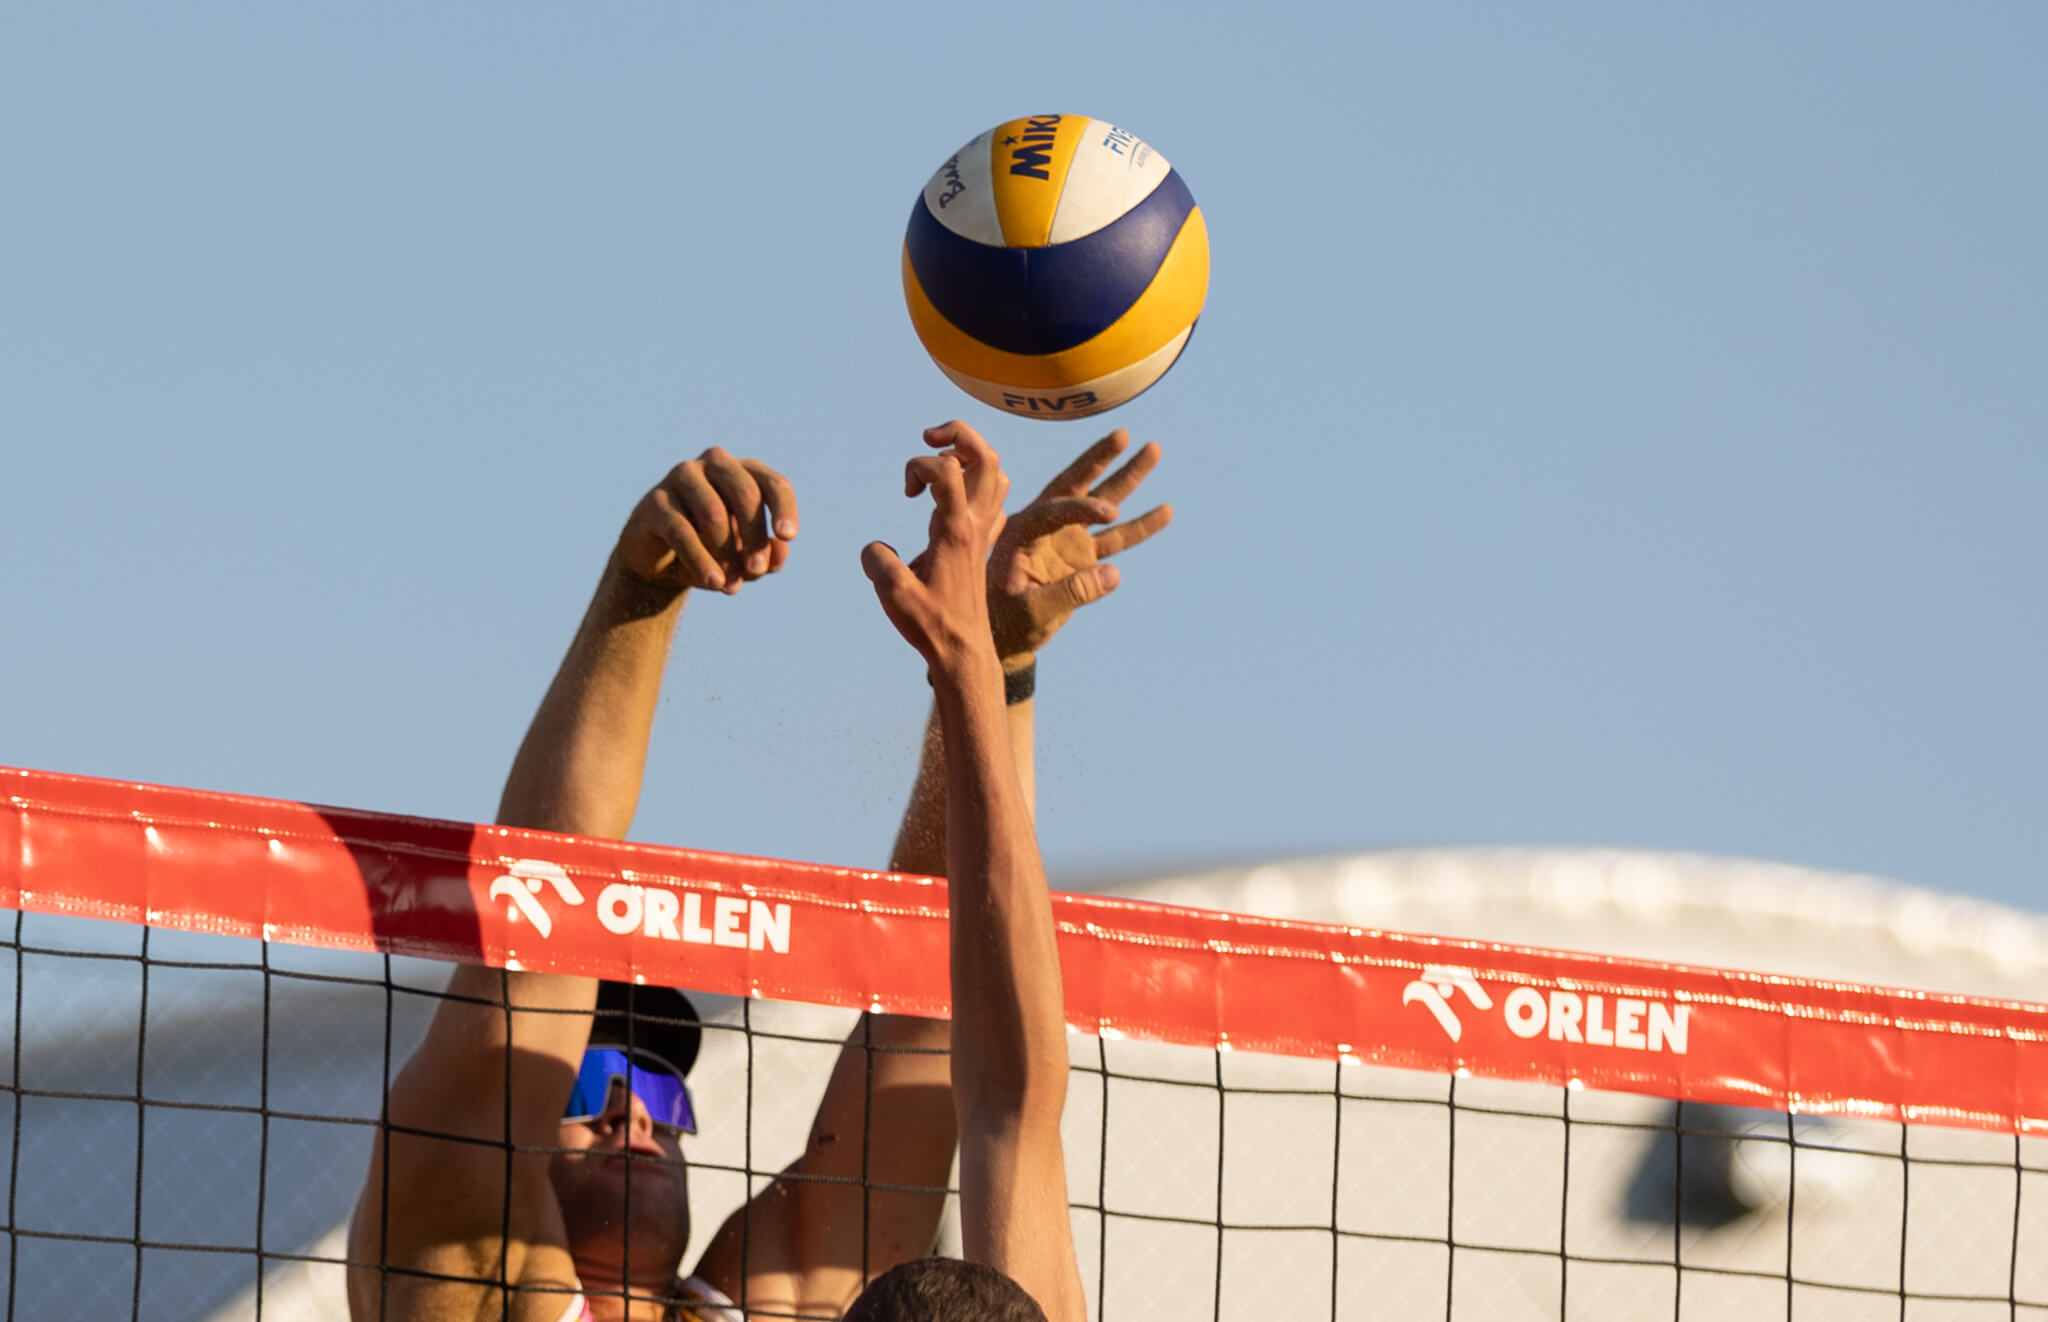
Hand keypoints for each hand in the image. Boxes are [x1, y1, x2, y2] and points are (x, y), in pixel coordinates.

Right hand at [616, 448, 798, 593]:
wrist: (662, 563)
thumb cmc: (714, 551)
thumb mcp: (745, 559)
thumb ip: (767, 556)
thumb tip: (779, 552)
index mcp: (745, 472)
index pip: (773, 484)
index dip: (784, 509)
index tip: (787, 537)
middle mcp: (715, 464)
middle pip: (746, 494)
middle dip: (755, 536)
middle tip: (756, 570)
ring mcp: (683, 477)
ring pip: (713, 513)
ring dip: (727, 554)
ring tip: (732, 587)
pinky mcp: (656, 501)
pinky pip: (682, 531)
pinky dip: (701, 560)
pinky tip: (713, 583)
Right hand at [862, 421, 1011, 677]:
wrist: (964, 653)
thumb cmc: (931, 625)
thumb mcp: (892, 593)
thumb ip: (877, 560)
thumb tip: (875, 547)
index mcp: (955, 530)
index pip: (947, 469)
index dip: (918, 465)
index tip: (904, 492)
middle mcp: (975, 524)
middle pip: (985, 455)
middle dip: (956, 434)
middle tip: (928, 439)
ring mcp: (984, 533)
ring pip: (995, 472)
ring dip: (969, 457)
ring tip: (939, 468)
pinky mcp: (984, 545)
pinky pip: (995, 499)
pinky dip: (976, 485)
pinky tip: (951, 503)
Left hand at [988, 429, 1172, 662]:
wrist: (1004, 636)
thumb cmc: (1005, 621)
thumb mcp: (1031, 611)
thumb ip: (1071, 593)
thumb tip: (1116, 575)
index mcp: (1021, 531)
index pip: (1054, 510)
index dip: (1082, 509)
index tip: (1110, 512)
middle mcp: (1045, 527)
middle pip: (1077, 485)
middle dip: (1100, 458)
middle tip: (1124, 433)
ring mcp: (1067, 539)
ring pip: (1104, 503)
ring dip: (1128, 478)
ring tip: (1155, 449)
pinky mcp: (1083, 556)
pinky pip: (1117, 538)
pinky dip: (1140, 525)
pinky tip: (1166, 510)